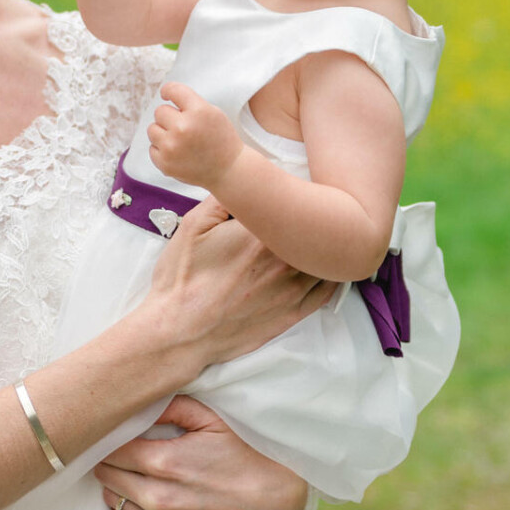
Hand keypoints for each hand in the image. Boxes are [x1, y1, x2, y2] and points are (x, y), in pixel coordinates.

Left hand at [97, 395, 308, 509]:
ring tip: (128, 472)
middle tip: (115, 449)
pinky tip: (135, 500)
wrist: (277, 500)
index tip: (109, 431)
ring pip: (115, 503)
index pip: (110, 450)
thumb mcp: (213, 419)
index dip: (106, 439)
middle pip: (108, 476)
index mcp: (164, 462)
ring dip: (116, 486)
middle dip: (108, 460)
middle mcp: (158, 498)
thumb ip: (172, 406)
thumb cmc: (248, 454)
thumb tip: (140, 399)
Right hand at [142, 195, 333, 372]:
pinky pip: (327, 290)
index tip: (293, 190)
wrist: (179, 330)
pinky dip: (330, 275)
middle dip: (313, 219)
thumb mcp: (194, 225)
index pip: (296, 203)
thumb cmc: (183, 278)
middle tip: (309, 209)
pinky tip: (325, 266)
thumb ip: (224, 197)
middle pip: (319, 230)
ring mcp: (294, 289)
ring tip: (319, 236)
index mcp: (265, 234)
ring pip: (328, 260)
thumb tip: (247, 179)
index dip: (296, 195)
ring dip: (326, 247)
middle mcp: (287, 261)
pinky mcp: (294, 313)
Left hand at [148, 83, 242, 188]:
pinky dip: (162, 150)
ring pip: (152, 129)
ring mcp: (172, 147)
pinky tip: (178, 153)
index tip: (166, 94)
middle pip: (159, 111)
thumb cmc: (220, 138)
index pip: (173, 90)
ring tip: (180, 140)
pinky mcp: (165, 163)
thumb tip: (164, 94)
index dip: (168, 91)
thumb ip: (189, 102)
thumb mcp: (212, 112)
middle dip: (170, 117)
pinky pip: (152, 148)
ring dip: (163, 132)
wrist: (228, 170)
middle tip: (184, 126)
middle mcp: (183, 128)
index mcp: (198, 111)